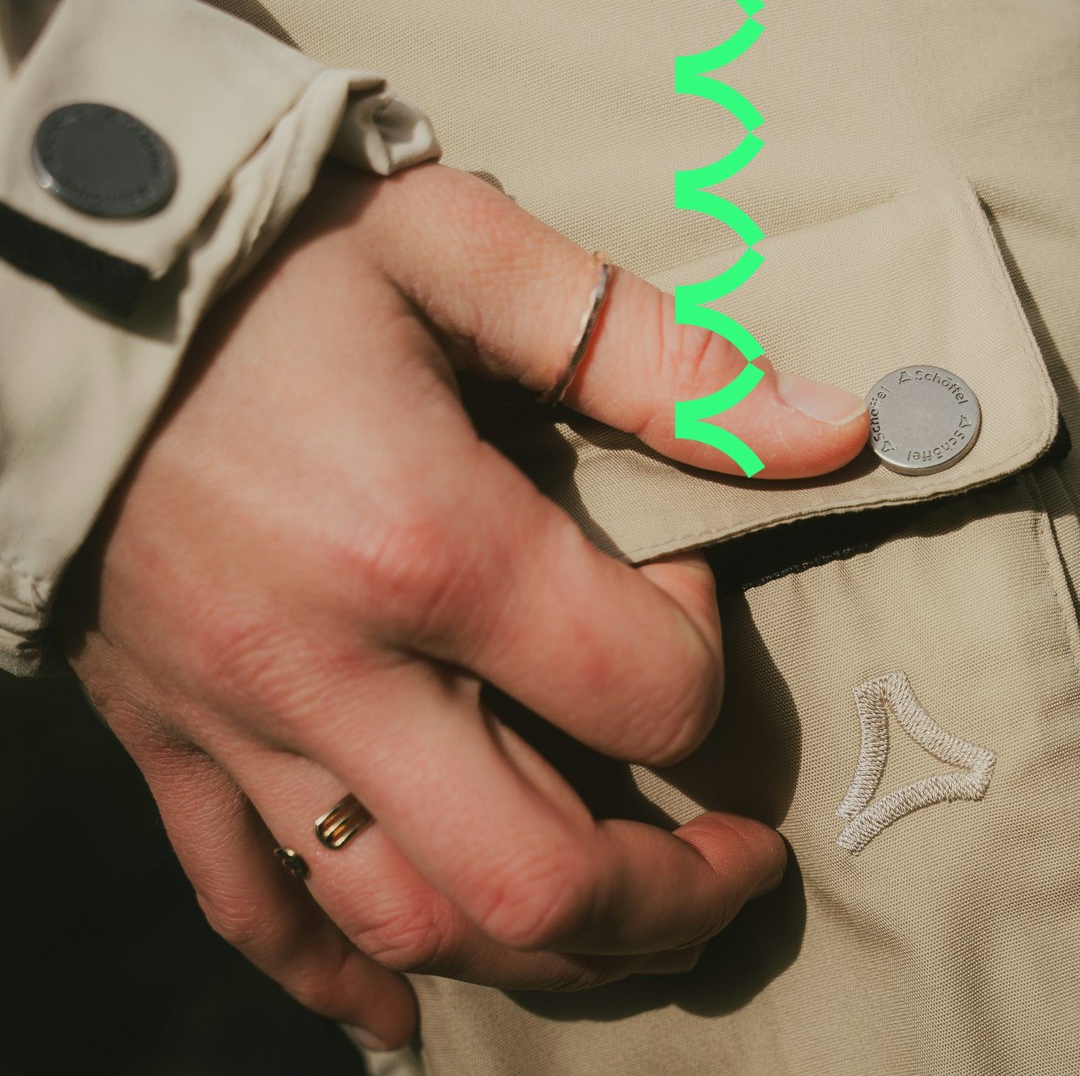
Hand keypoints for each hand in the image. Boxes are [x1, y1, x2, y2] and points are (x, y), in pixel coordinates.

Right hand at [55, 162, 867, 1049]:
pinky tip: (406, 1005)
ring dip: (543, 953)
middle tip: (741, 865)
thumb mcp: (462, 248)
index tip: (688, 585)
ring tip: (628, 925)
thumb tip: (831, 428)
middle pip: (539, 875)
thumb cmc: (265, 249)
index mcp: (425, 543)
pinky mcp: (166, 737)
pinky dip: (338, 972)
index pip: (642, 691)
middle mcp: (329, 672)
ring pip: (408, 921)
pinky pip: (251, 905)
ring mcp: (235, 725)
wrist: (47, 276)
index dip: (708, 658)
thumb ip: (651, 351)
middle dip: (675, 897)